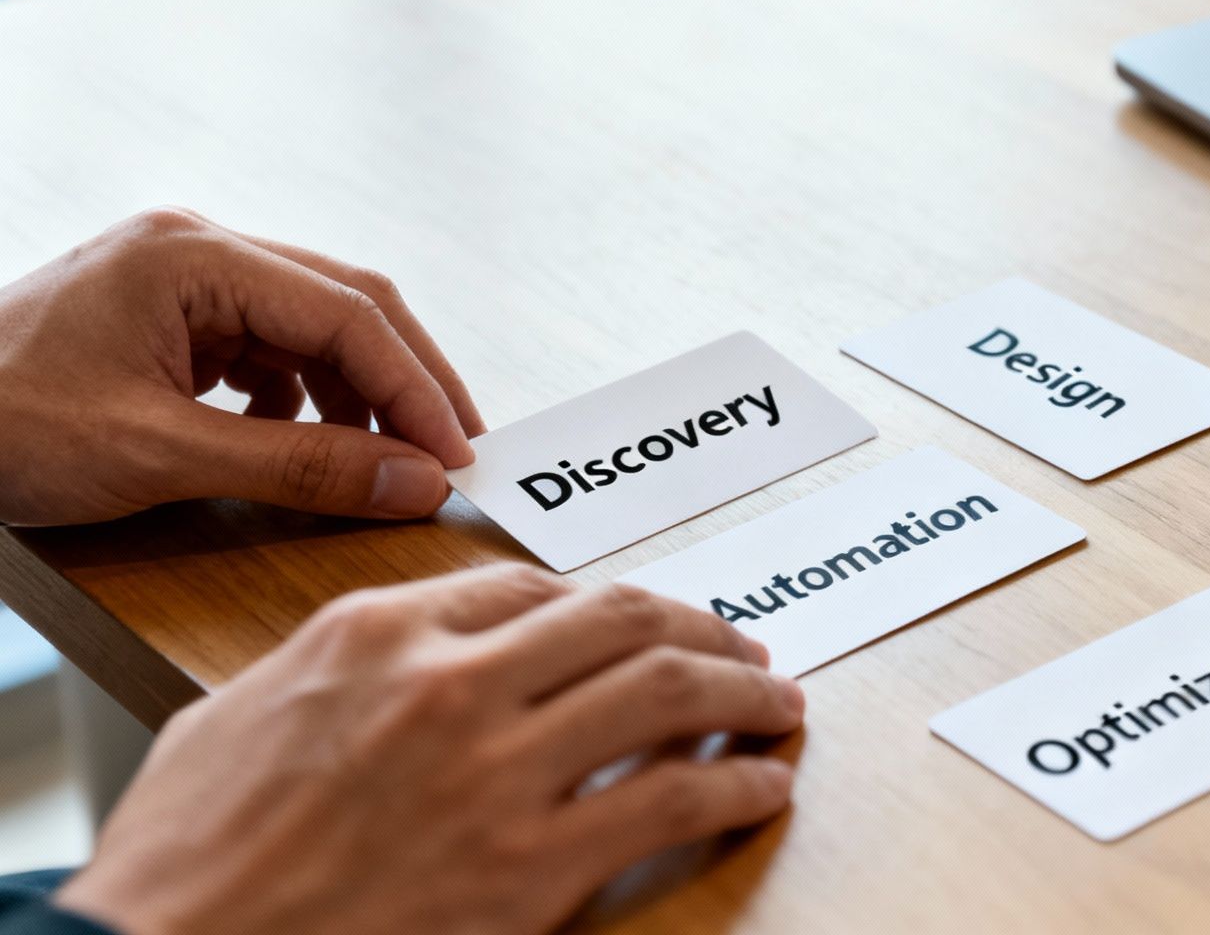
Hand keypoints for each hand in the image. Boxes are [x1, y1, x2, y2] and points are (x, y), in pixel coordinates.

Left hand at [0, 207, 482, 524]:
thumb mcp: (158, 454)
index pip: (348, 314)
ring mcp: (181, 278)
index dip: (416, 389)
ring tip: (385, 461)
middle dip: (406, 381)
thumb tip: (413, 481)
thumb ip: (299, 465)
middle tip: (454, 454)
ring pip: (312, 326)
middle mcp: (196, 248)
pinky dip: (304, 397)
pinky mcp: (167, 317)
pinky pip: (268, 346)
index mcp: (194, 255)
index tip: (456, 457)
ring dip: (359, 393)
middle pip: (345, 303)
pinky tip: (303, 440)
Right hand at [55, 564, 804, 934]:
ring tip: (781, 701)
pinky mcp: (534, 865)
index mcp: (377, 634)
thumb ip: (343, 664)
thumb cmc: (184, 861)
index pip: (533, 589)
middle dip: (701, 624)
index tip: (643, 620)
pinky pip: (675, 798)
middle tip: (743, 643)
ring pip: (667, 689)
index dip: (609, 603)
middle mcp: (450, 681)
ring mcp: (497, 771)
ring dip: (745, 689)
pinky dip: (739, 784)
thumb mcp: (242, 715)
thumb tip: (408, 656)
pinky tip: (763, 784)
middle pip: (621, 618)